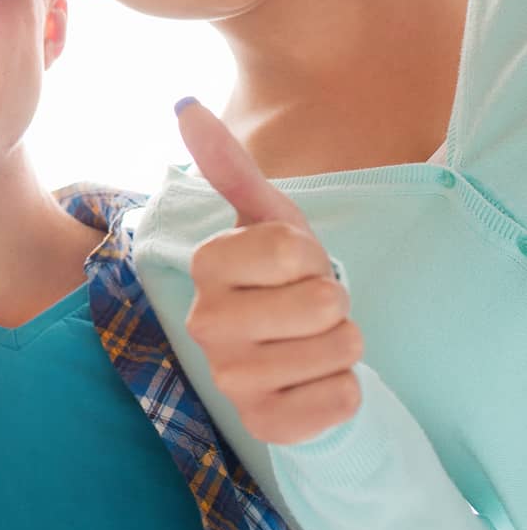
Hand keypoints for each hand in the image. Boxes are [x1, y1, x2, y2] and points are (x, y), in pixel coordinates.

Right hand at [177, 100, 362, 444]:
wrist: (294, 354)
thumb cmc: (281, 277)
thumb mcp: (267, 216)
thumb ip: (229, 164)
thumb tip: (184, 103)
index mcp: (204, 265)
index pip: (293, 250)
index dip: (312, 254)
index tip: (293, 264)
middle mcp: (203, 323)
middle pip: (322, 303)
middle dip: (335, 301)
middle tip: (307, 306)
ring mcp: (229, 379)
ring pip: (339, 350)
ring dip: (343, 345)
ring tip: (313, 341)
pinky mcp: (262, 426)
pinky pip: (342, 399)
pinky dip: (346, 389)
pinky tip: (314, 381)